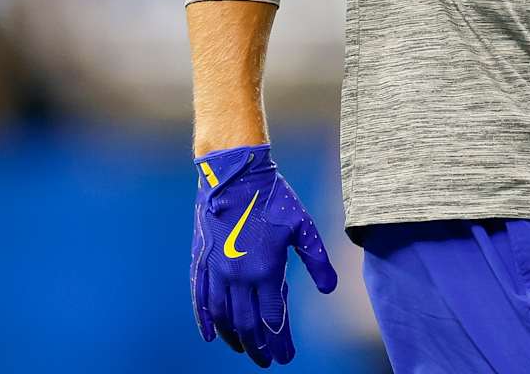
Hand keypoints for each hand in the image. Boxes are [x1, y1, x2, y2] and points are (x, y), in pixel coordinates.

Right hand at [191, 145, 336, 366]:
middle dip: (259, 347)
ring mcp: (217, 271)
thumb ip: (316, 261)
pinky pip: (201, 299)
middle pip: (248, 324)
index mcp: (266, 270)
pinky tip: (212, 335)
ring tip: (245, 350)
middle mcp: (239, 276)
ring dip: (235, 338)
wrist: (235, 175)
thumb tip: (328, 289)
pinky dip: (206, 321)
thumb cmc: (273, 198)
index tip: (286, 356)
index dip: (280, 342)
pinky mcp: (202, 262)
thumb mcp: (303, 226)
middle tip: (267, 361)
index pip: (274, 319)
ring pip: (223, 317)